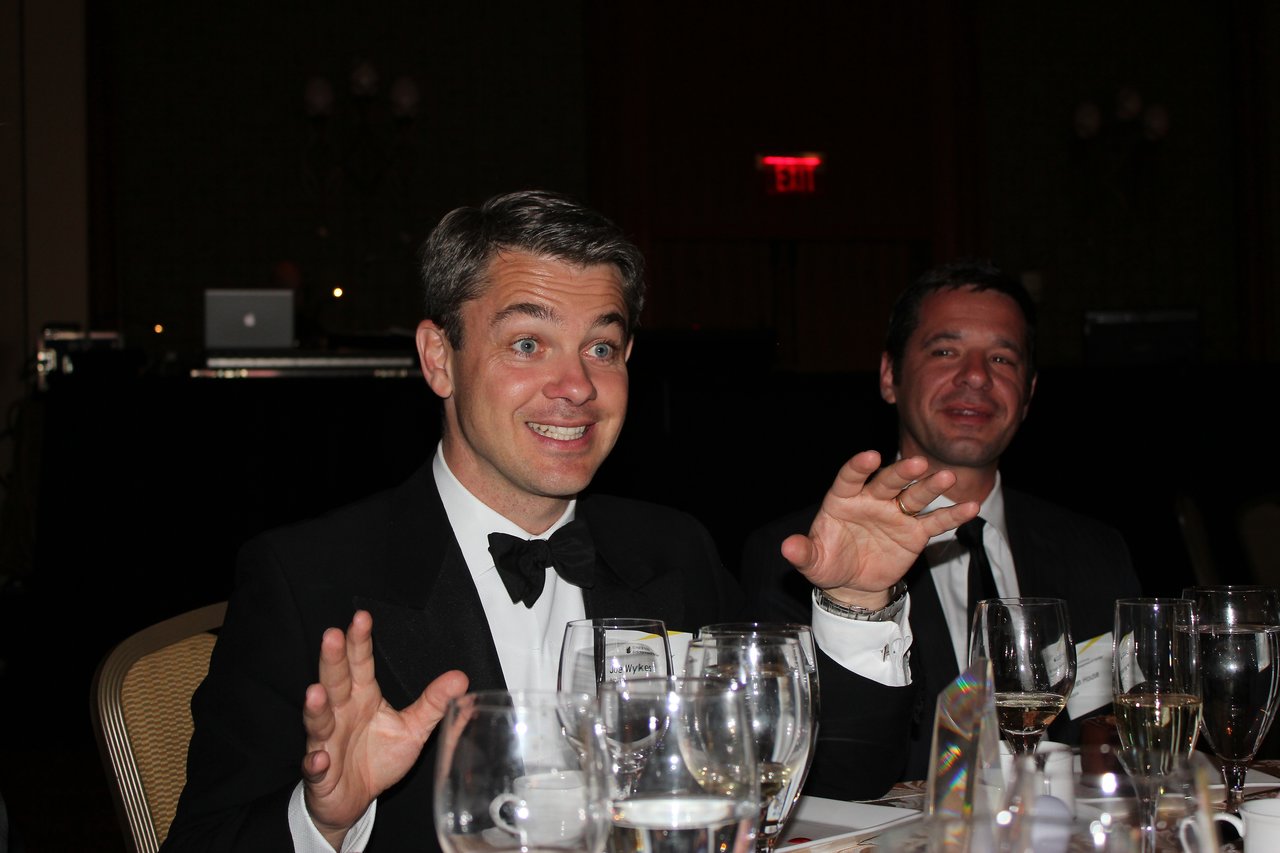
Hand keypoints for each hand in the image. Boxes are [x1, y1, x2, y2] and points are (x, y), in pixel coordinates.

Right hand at [301, 609, 468, 847]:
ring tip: (316, 692)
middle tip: (332, 636)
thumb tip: (461, 678)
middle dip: (332, 660)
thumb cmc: (379, 757)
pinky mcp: (320, 772)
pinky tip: (320, 757)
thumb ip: (433, 703)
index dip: (360, 641)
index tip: (362, 617)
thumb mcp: (413, 728)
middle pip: (335, 682)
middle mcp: (341, 714)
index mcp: (362, 697)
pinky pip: (315, 766)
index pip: (360, 664)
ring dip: (316, 707)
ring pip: (318, 721)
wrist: (353, 799)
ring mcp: (326, 742)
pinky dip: (316, 762)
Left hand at [781, 450, 978, 609]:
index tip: (869, 456)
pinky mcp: (914, 533)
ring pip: (914, 495)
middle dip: (901, 472)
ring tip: (947, 478)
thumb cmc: (829, 563)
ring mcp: (895, 514)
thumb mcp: (813, 562)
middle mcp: (872, 500)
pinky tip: (971, 507)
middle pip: (888, 481)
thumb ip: (803, 552)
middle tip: (916, 463)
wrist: (852, 584)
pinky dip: (952, 515)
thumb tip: (788, 548)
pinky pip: (934, 522)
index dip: (859, 466)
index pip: (850, 477)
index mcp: (843, 499)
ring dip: (930, 487)